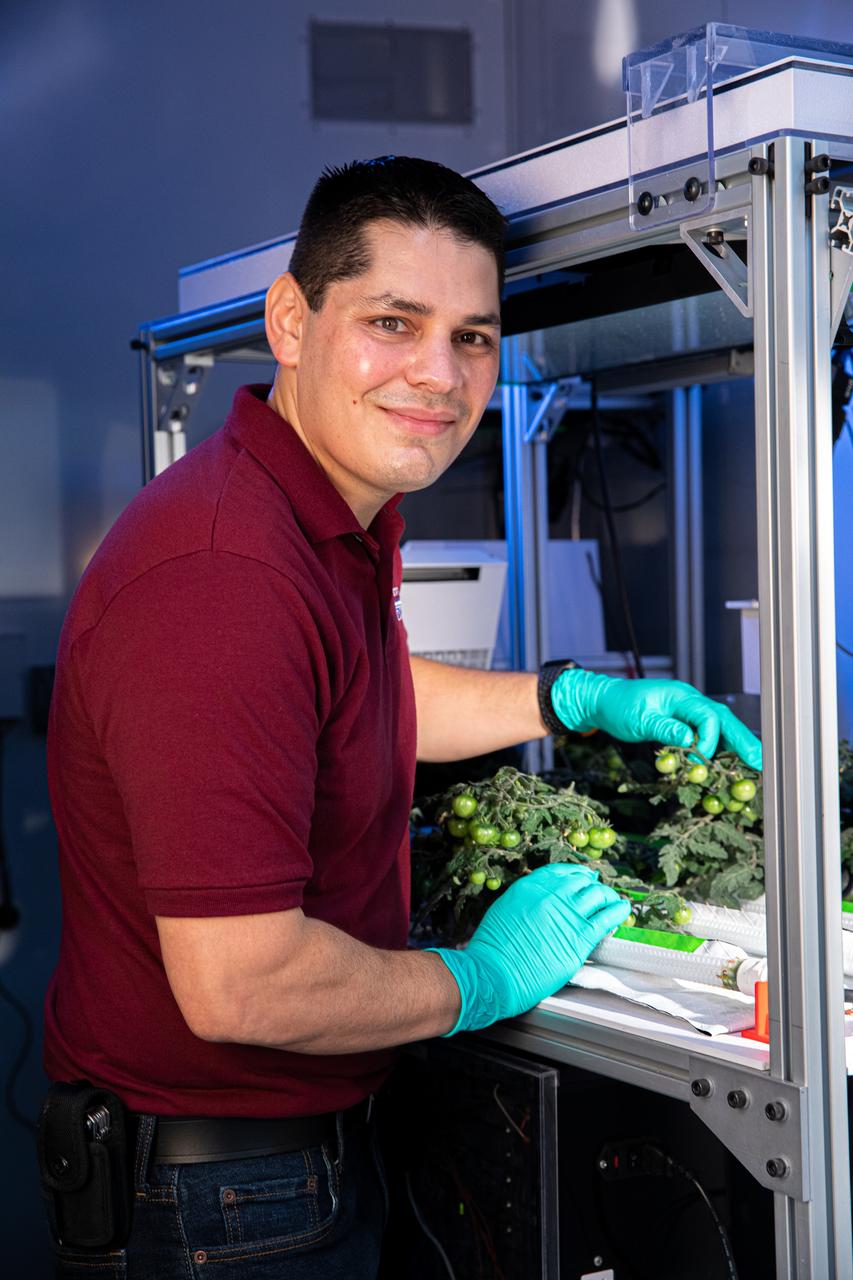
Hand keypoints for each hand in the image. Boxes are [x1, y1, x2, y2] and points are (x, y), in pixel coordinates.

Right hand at [429, 865, 630, 1033]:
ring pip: (598, 895)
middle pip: (583, 882)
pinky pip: (607, 918)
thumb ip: (526, 900)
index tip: (584, 877)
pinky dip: (618, 911)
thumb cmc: (493, 949)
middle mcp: (551, 896)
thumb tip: (542, 899)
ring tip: (613, 901)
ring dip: (608, 896)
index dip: (577, 874)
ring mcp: (566, 916)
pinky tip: (623, 911)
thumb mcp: (505, 910)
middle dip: (593, 885)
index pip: (562, 872)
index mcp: (530, 887)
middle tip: (600, 891)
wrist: (493, 973)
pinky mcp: (579, 939)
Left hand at [550, 669, 762, 770]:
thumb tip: (689, 739)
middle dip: (743, 740)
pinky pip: (708, 734)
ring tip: (755, 764)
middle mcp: (689, 701)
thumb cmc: (618, 706)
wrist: (603, 701)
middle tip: (760, 761)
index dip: (710, 738)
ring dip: (736, 745)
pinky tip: (732, 762)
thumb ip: (664, 728)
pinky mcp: (683, 722)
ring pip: (720, 726)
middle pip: (724, 719)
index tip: (703, 757)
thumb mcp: (638, 719)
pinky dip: (720, 747)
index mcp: (680, 695)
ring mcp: (688, 711)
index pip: (707, 715)